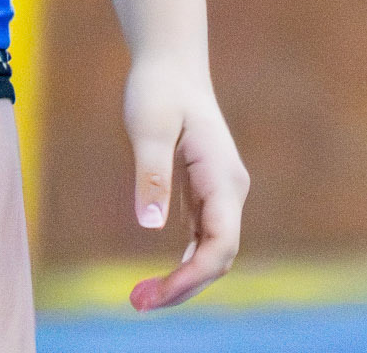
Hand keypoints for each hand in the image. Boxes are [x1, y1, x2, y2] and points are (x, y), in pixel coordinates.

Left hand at [122, 58, 248, 310]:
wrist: (171, 64)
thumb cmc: (159, 89)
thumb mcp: (148, 125)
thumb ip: (151, 173)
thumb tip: (151, 227)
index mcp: (223, 178)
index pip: (221, 244)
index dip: (193, 276)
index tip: (157, 294)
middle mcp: (229, 191)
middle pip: (217, 256)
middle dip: (183, 286)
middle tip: (137, 303)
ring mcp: (219, 194)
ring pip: (210, 251)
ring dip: (182, 278)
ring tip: (141, 297)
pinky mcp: (205, 192)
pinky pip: (201, 238)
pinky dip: (183, 261)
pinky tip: (159, 278)